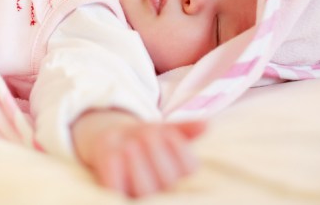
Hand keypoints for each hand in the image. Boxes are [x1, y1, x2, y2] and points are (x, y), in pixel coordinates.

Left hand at [72, 110, 205, 197]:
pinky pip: (117, 189)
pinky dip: (116, 172)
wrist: (114, 142)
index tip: (168, 132)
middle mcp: (164, 191)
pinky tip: (115, 154)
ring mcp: (140, 195)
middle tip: (146, 134)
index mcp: (182, 175)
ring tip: (130, 144)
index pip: (189, 168)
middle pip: (168, 180)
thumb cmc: (144, 138)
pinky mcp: (117, 194)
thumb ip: (184, 128)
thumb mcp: (163, 129)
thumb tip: (205, 124)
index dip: (180, 149)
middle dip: (157, 152)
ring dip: (139, 165)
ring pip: (146, 189)